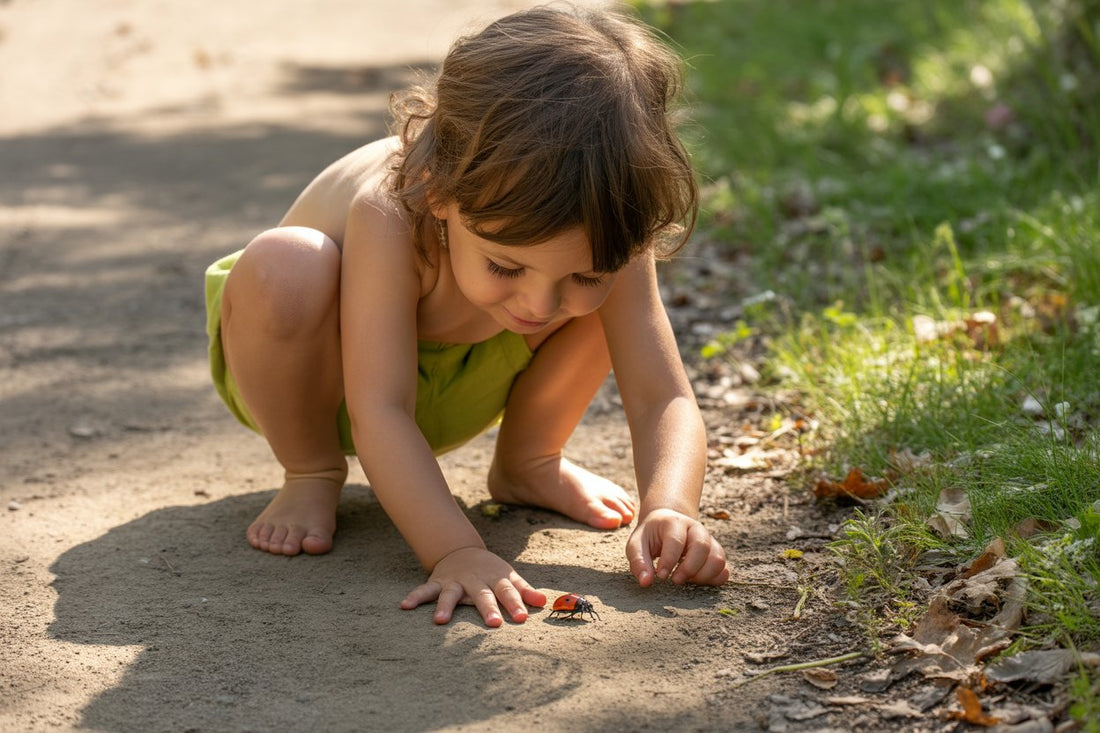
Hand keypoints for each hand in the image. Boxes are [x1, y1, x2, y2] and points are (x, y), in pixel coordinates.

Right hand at [400, 547, 547, 626]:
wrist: (462, 551)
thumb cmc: (490, 571)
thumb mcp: (509, 577)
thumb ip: (524, 591)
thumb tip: (544, 602)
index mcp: (495, 579)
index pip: (508, 591)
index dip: (516, 603)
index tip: (522, 617)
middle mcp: (475, 581)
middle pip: (482, 595)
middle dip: (488, 608)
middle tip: (493, 623)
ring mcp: (455, 582)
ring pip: (450, 594)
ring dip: (445, 606)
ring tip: (440, 621)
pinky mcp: (437, 583)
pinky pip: (424, 591)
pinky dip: (415, 597)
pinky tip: (404, 606)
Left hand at [626, 508, 728, 586]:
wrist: (666, 524)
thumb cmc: (650, 536)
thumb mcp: (636, 544)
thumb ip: (638, 561)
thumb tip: (646, 582)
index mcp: (675, 522)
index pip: (676, 541)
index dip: (669, 561)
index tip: (660, 576)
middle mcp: (696, 529)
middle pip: (702, 547)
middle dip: (689, 569)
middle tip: (675, 580)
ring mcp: (709, 540)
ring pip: (717, 559)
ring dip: (702, 576)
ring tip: (686, 580)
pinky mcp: (716, 553)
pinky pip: (724, 569)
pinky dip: (713, 579)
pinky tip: (697, 581)